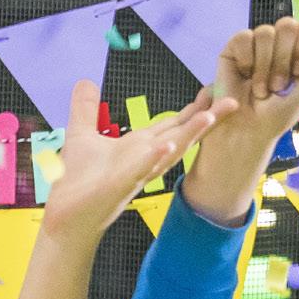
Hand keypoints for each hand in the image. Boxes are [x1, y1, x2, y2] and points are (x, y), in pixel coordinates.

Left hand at [40, 78, 228, 245]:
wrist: (66, 216)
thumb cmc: (78, 181)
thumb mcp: (81, 135)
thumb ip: (85, 108)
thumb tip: (85, 82)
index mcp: (140, 147)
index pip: (173, 125)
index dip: (194, 110)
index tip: (215, 92)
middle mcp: (144, 159)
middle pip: (181, 136)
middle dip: (205, 120)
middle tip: (233, 101)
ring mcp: (135, 173)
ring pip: (169, 152)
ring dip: (188, 135)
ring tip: (208, 117)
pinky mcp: (118, 186)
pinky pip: (140, 170)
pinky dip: (153, 158)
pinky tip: (167, 146)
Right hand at [200, 15, 298, 172]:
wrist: (250, 130)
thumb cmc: (283, 111)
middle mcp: (280, 40)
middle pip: (287, 24)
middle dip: (285, 59)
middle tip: (280, 85)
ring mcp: (257, 41)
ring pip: (265, 32)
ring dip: (265, 67)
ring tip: (263, 88)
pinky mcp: (235, 46)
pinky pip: (244, 37)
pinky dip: (247, 62)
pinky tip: (245, 76)